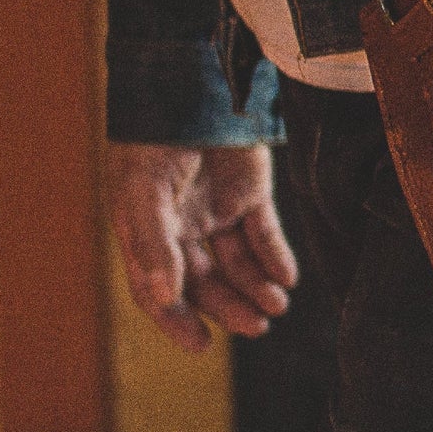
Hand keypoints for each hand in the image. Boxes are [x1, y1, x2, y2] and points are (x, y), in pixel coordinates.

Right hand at [107, 141, 299, 352]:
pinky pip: (263, 233)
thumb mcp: (145, 193)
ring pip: (237, 263)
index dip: (177, 320)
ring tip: (276, 308)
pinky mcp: (248, 192)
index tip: (201, 346)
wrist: (194, 85)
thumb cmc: (156, 140)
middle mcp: (181, 227)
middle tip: (259, 328)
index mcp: (146, 233)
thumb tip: (164, 299)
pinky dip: (275, 257)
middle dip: (231, 308)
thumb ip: (154, 245)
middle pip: (205, 282)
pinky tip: (287, 277)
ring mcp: (216, 209)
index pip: (160, 289)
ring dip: (256, 288)